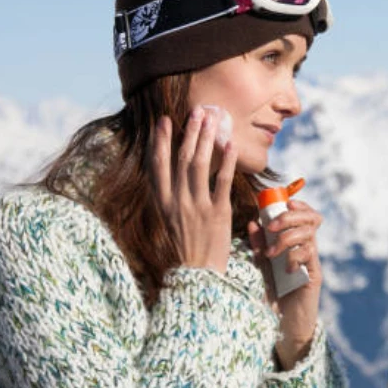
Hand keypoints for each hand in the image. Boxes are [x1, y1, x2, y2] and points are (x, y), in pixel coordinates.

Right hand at [151, 107, 238, 272]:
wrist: (198, 275)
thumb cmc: (186, 246)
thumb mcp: (171, 219)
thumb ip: (173, 194)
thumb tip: (177, 168)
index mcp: (163, 202)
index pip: (158, 165)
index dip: (161, 141)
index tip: (164, 120)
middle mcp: (177, 202)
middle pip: (182, 159)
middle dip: (190, 132)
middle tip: (198, 111)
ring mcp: (197, 207)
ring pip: (200, 165)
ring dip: (206, 139)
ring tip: (213, 119)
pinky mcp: (217, 213)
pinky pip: (221, 182)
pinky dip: (226, 161)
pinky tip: (230, 144)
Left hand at [247, 199, 323, 369]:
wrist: (283, 326)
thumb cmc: (272, 295)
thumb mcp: (261, 267)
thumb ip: (258, 247)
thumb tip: (253, 223)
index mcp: (295, 242)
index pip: (304, 215)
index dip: (298, 205)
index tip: (284, 203)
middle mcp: (307, 248)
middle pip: (311, 218)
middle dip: (290, 217)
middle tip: (272, 226)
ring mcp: (312, 261)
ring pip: (309, 235)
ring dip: (288, 238)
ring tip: (273, 252)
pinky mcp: (314, 276)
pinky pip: (309, 256)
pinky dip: (295, 257)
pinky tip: (285, 268)